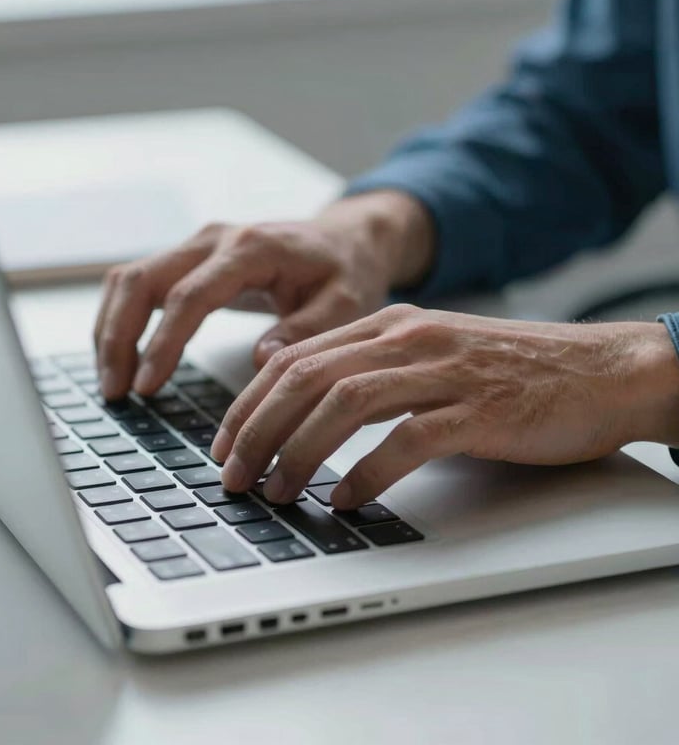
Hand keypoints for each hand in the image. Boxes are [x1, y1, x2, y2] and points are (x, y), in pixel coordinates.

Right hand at [94, 191, 434, 399]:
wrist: (344, 239)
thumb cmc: (345, 271)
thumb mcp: (343, 303)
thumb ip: (305, 330)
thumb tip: (260, 360)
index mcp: (251, 249)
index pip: (189, 296)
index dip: (163, 342)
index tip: (147, 387)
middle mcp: (214, 239)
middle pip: (141, 280)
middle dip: (118, 337)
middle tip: (115, 392)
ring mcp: (198, 245)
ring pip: (130, 279)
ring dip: (111, 329)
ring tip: (112, 383)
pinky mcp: (192, 258)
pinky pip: (140, 282)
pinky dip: (122, 318)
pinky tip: (122, 354)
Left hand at [212, 305, 678, 508]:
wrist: (600, 369)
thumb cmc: (509, 370)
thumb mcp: (428, 355)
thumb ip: (370, 369)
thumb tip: (303, 406)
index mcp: (389, 324)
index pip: (295, 358)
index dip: (249, 403)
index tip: (225, 443)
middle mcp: (408, 339)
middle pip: (306, 378)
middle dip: (257, 430)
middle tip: (233, 476)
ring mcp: (443, 371)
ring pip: (345, 403)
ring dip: (299, 452)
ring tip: (277, 492)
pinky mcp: (478, 409)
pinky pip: (407, 440)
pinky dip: (368, 473)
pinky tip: (346, 500)